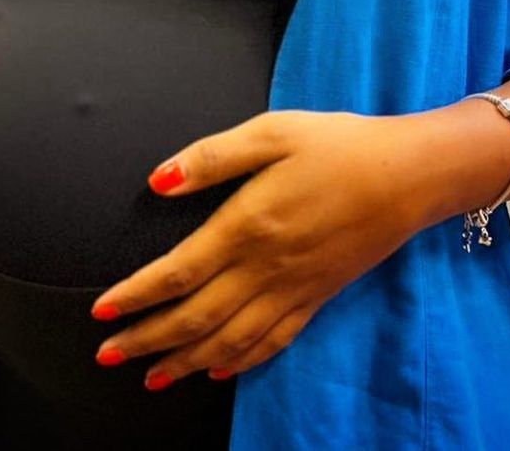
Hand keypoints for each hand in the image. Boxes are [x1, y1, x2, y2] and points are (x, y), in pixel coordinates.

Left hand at [88, 110, 426, 387]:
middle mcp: (267, 268)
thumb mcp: (272, 132)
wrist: (408, 175)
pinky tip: (218, 370)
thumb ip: (213, 157)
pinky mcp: (317, 296)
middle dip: (147, 339)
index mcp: (248, 225)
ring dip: (184, 361)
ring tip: (149, 376)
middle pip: (195, 317)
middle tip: (107, 355)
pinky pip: (272, 341)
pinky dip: (240, 362)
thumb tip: (158, 181)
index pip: (179, 273)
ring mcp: (294, 288)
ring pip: (229, 340)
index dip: (137, 296)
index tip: (102, 312)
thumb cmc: (336, 144)